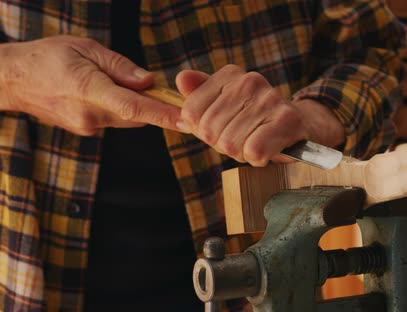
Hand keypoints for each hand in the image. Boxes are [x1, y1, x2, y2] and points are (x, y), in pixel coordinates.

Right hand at [0, 35, 180, 134]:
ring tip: (117, 81)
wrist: (13, 80)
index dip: (163, 115)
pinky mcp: (87, 130)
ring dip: (135, 104)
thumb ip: (119, 66)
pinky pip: (115, 119)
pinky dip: (121, 107)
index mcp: (88, 90)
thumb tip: (148, 81)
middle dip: (153, 103)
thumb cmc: (47, 58)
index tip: (186, 120)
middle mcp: (90, 115)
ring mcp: (88, 126)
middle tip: (157, 86)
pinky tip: (105, 91)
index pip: (134, 107)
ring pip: (127, 118)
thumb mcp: (85, 48)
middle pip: (137, 115)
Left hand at [175, 65, 344, 166]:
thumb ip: (199, 96)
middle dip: (223, 145)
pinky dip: (258, 159)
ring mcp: (269, 98)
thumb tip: (180, 79)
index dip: (203, 132)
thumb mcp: (224, 108)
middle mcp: (249, 81)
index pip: (190, 113)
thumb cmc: (257, 122)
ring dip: (242, 154)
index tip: (223, 129)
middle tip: (244, 140)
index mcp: (229, 75)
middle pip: (209, 131)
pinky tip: (269, 150)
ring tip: (258, 143)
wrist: (303, 128)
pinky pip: (253, 151)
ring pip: (230, 144)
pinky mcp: (286, 119)